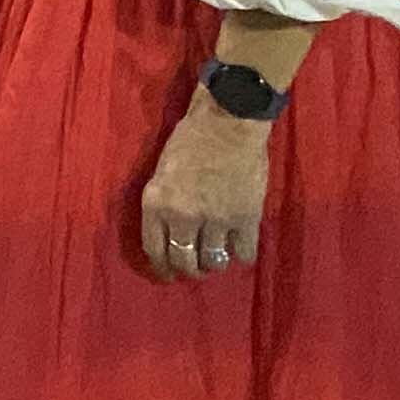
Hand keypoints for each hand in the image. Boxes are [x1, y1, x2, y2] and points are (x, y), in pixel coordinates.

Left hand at [142, 100, 274, 282]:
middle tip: (194, 270)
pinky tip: (240, 249)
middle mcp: (182, 217)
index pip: (154, 250)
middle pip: (184, 262)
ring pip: (213, 262)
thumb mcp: (161, 173)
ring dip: (214, 264)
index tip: (167, 275)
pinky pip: (243, 253)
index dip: (162, 268)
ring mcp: (215, 220)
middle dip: (188, 270)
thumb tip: (168, 234)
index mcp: (156, 203)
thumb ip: (163, 204)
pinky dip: (241, 255)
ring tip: (215, 259)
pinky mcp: (245, 219)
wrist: (227, 124)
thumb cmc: (189, 141)